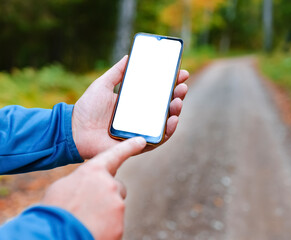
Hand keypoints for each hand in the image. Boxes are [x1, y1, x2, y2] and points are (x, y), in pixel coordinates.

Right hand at [41, 137, 145, 239]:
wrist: (53, 235)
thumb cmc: (53, 210)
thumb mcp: (63, 187)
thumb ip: (83, 181)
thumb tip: (90, 186)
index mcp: (93, 171)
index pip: (116, 154)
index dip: (129, 147)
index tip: (141, 141)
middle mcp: (109, 184)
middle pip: (116, 187)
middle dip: (107, 195)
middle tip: (89, 206)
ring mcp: (116, 204)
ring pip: (115, 206)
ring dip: (104, 213)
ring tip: (84, 220)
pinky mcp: (120, 224)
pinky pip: (115, 223)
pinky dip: (105, 227)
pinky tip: (90, 229)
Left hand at [72, 55, 188, 158]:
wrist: (74, 130)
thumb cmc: (87, 108)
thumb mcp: (103, 84)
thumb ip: (117, 72)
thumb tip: (130, 56)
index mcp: (135, 102)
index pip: (158, 91)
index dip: (171, 83)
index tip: (182, 73)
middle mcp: (141, 116)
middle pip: (165, 106)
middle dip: (177, 95)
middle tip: (182, 86)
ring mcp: (141, 130)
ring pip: (165, 122)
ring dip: (175, 111)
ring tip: (177, 101)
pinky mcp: (139, 144)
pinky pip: (158, 139)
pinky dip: (168, 131)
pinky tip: (173, 120)